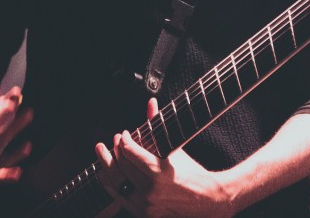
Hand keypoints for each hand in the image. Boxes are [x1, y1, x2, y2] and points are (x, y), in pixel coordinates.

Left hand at [95, 98, 234, 217]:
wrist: (206, 201)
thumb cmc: (191, 172)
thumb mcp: (174, 148)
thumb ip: (157, 125)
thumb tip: (151, 102)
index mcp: (159, 173)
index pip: (130, 152)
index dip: (124, 140)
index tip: (124, 134)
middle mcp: (150, 191)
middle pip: (121, 167)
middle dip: (114, 150)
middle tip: (115, 140)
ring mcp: (145, 205)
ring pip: (116, 183)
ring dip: (107, 166)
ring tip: (102, 153)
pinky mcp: (143, 214)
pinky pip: (120, 197)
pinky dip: (111, 184)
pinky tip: (105, 173)